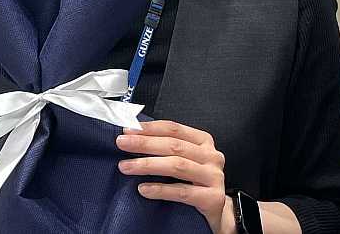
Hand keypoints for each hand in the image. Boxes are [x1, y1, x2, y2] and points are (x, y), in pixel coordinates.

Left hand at [117, 120, 237, 233]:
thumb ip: (167, 149)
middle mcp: (212, 156)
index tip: (128, 129)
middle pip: (174, 145)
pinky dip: (161, 190)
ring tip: (126, 166)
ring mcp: (214, 177)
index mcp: (204, 142)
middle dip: (145, 143)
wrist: (217, 211)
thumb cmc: (196, 183)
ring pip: (178, 166)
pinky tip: (143, 189)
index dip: (150, 128)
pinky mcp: (212, 198)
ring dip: (148, 164)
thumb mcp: (186, 160)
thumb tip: (134, 138)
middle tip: (122, 143)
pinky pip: (182, 192)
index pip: (175, 129)